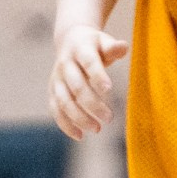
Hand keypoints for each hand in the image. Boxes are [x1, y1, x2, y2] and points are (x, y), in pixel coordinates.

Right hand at [49, 25, 130, 140]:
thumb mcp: (104, 42)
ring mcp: (57, 78)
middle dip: (92, 103)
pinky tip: (80, 136)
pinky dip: (65, 124)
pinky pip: (55, 109)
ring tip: (97, 129)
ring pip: (64, 100)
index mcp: (80, 49)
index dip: (97, 75)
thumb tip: (123, 46)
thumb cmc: (95, 45)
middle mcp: (65, 64)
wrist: (71, 41)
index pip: (88, 62)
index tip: (109, 89)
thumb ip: (113, 48)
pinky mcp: (53, 91)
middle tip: (110, 118)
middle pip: (76, 86)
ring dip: (79, 117)